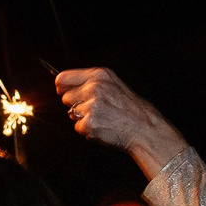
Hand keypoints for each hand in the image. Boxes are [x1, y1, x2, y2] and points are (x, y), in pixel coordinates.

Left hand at [55, 67, 187, 171]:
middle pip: (65, 97)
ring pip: (71, 113)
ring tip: (102, 117)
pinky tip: (102, 126)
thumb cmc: (129, 108)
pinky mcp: (90, 122)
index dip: (62, 87)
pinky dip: (87, 130)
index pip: (62, 78)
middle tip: (96, 108)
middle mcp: (94, 87)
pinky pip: (77, 127)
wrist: (144, 127)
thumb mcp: (112, 85)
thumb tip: (63, 86)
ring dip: (82, 118)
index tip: (64, 92)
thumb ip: (90, 83)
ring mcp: (92, 105)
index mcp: (99, 75)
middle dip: (75, 104)